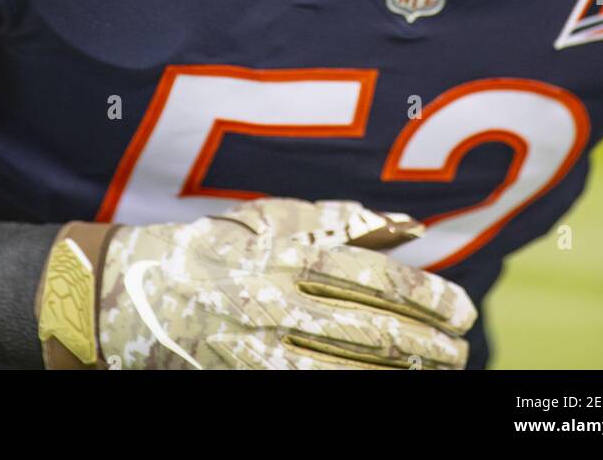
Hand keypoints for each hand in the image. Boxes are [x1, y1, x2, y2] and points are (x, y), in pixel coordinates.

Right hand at [96, 197, 475, 369]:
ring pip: (347, 366)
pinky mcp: (249, 375)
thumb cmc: (223, 243)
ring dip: (401, 373)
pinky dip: (357, 386)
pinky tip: (388, 386)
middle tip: (462, 350)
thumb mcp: (280, 216)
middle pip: (369, 328)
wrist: (139, 288)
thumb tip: (414, 227)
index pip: (375, 278)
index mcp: (291, 251)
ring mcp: (261, 344)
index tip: (463, 308)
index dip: (426, 296)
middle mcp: (278, 298)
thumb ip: (347, 221)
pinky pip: (313, 385)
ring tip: (438, 372)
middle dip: (425, 343)